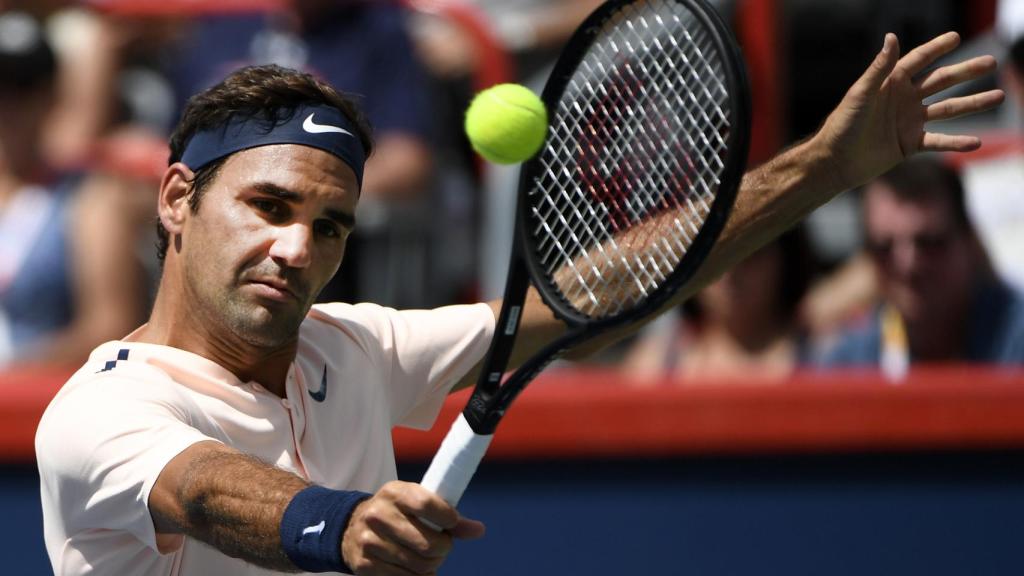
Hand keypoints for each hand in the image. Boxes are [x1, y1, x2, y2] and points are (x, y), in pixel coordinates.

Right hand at [341, 481, 484, 574]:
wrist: (352, 527)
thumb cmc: (396, 513)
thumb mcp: (416, 503)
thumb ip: (447, 515)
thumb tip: (478, 530)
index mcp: (394, 493)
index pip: (427, 505)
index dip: (447, 518)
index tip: (452, 523)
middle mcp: (378, 515)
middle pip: (427, 543)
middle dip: (444, 548)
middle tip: (442, 545)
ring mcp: (369, 541)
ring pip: (419, 565)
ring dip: (432, 565)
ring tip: (430, 557)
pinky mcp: (365, 565)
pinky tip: (415, 568)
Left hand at [816, 32, 1003, 190]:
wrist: (835, 161)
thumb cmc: (842, 125)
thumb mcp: (862, 94)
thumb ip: (879, 68)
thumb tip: (892, 37)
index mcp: (891, 83)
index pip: (918, 61)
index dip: (936, 48)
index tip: (955, 37)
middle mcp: (904, 99)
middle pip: (941, 82)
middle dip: (965, 72)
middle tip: (991, 62)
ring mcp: (909, 121)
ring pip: (947, 109)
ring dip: (972, 104)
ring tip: (997, 96)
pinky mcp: (910, 144)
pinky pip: (938, 140)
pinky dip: (956, 141)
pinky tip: (976, 142)